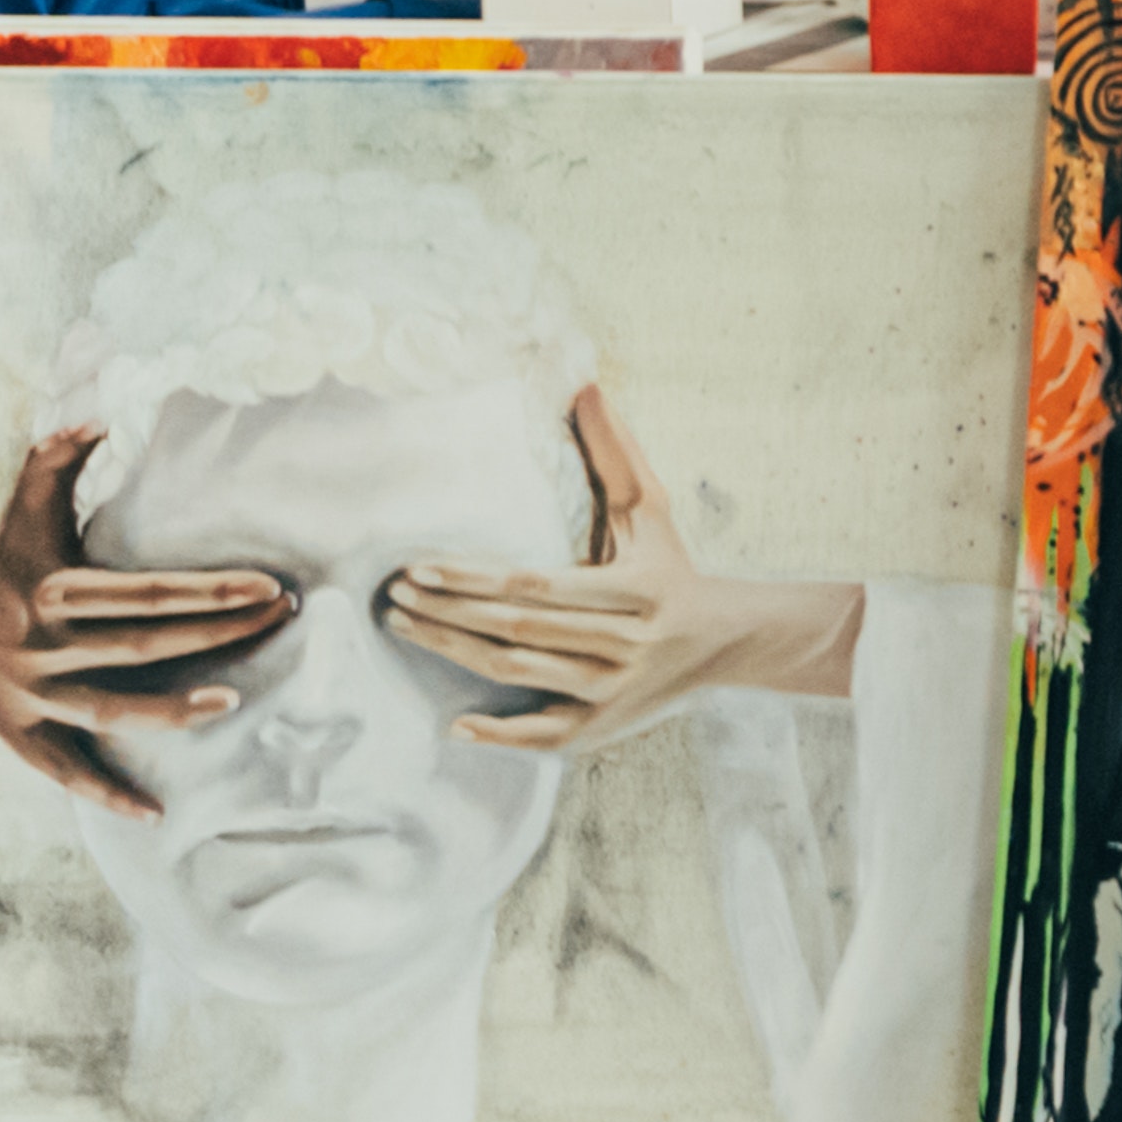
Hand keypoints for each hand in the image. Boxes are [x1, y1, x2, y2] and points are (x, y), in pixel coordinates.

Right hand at [0, 429, 285, 817]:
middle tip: (284, 620)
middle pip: (143, 645)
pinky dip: (106, 793)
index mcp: (54, 591)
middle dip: (217, 634)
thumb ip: (56, 461)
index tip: (271, 585)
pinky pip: (66, 771)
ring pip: (108, 707)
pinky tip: (155, 811)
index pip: (147, 591)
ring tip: (232, 702)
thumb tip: (91, 418)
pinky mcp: (21, 734)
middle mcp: (44, 646)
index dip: (210, 589)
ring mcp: (31, 695)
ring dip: (169, 710)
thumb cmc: (0, 565)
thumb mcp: (23, 510)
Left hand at [382, 384, 859, 751]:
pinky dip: (500, 736)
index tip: (420, 565)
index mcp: (634, 590)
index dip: (474, 579)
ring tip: (404, 628)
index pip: (537, 586)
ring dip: (454, 655)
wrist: (727, 641)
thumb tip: (584, 385)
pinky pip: (545, 737)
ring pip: (519, 676)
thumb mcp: (652, 510)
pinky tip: (454, 727)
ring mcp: (612, 690)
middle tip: (393, 595)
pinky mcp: (604, 726)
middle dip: (447, 614)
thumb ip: (616, 451)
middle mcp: (623, 644)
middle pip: (517, 632)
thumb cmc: (674, 567)